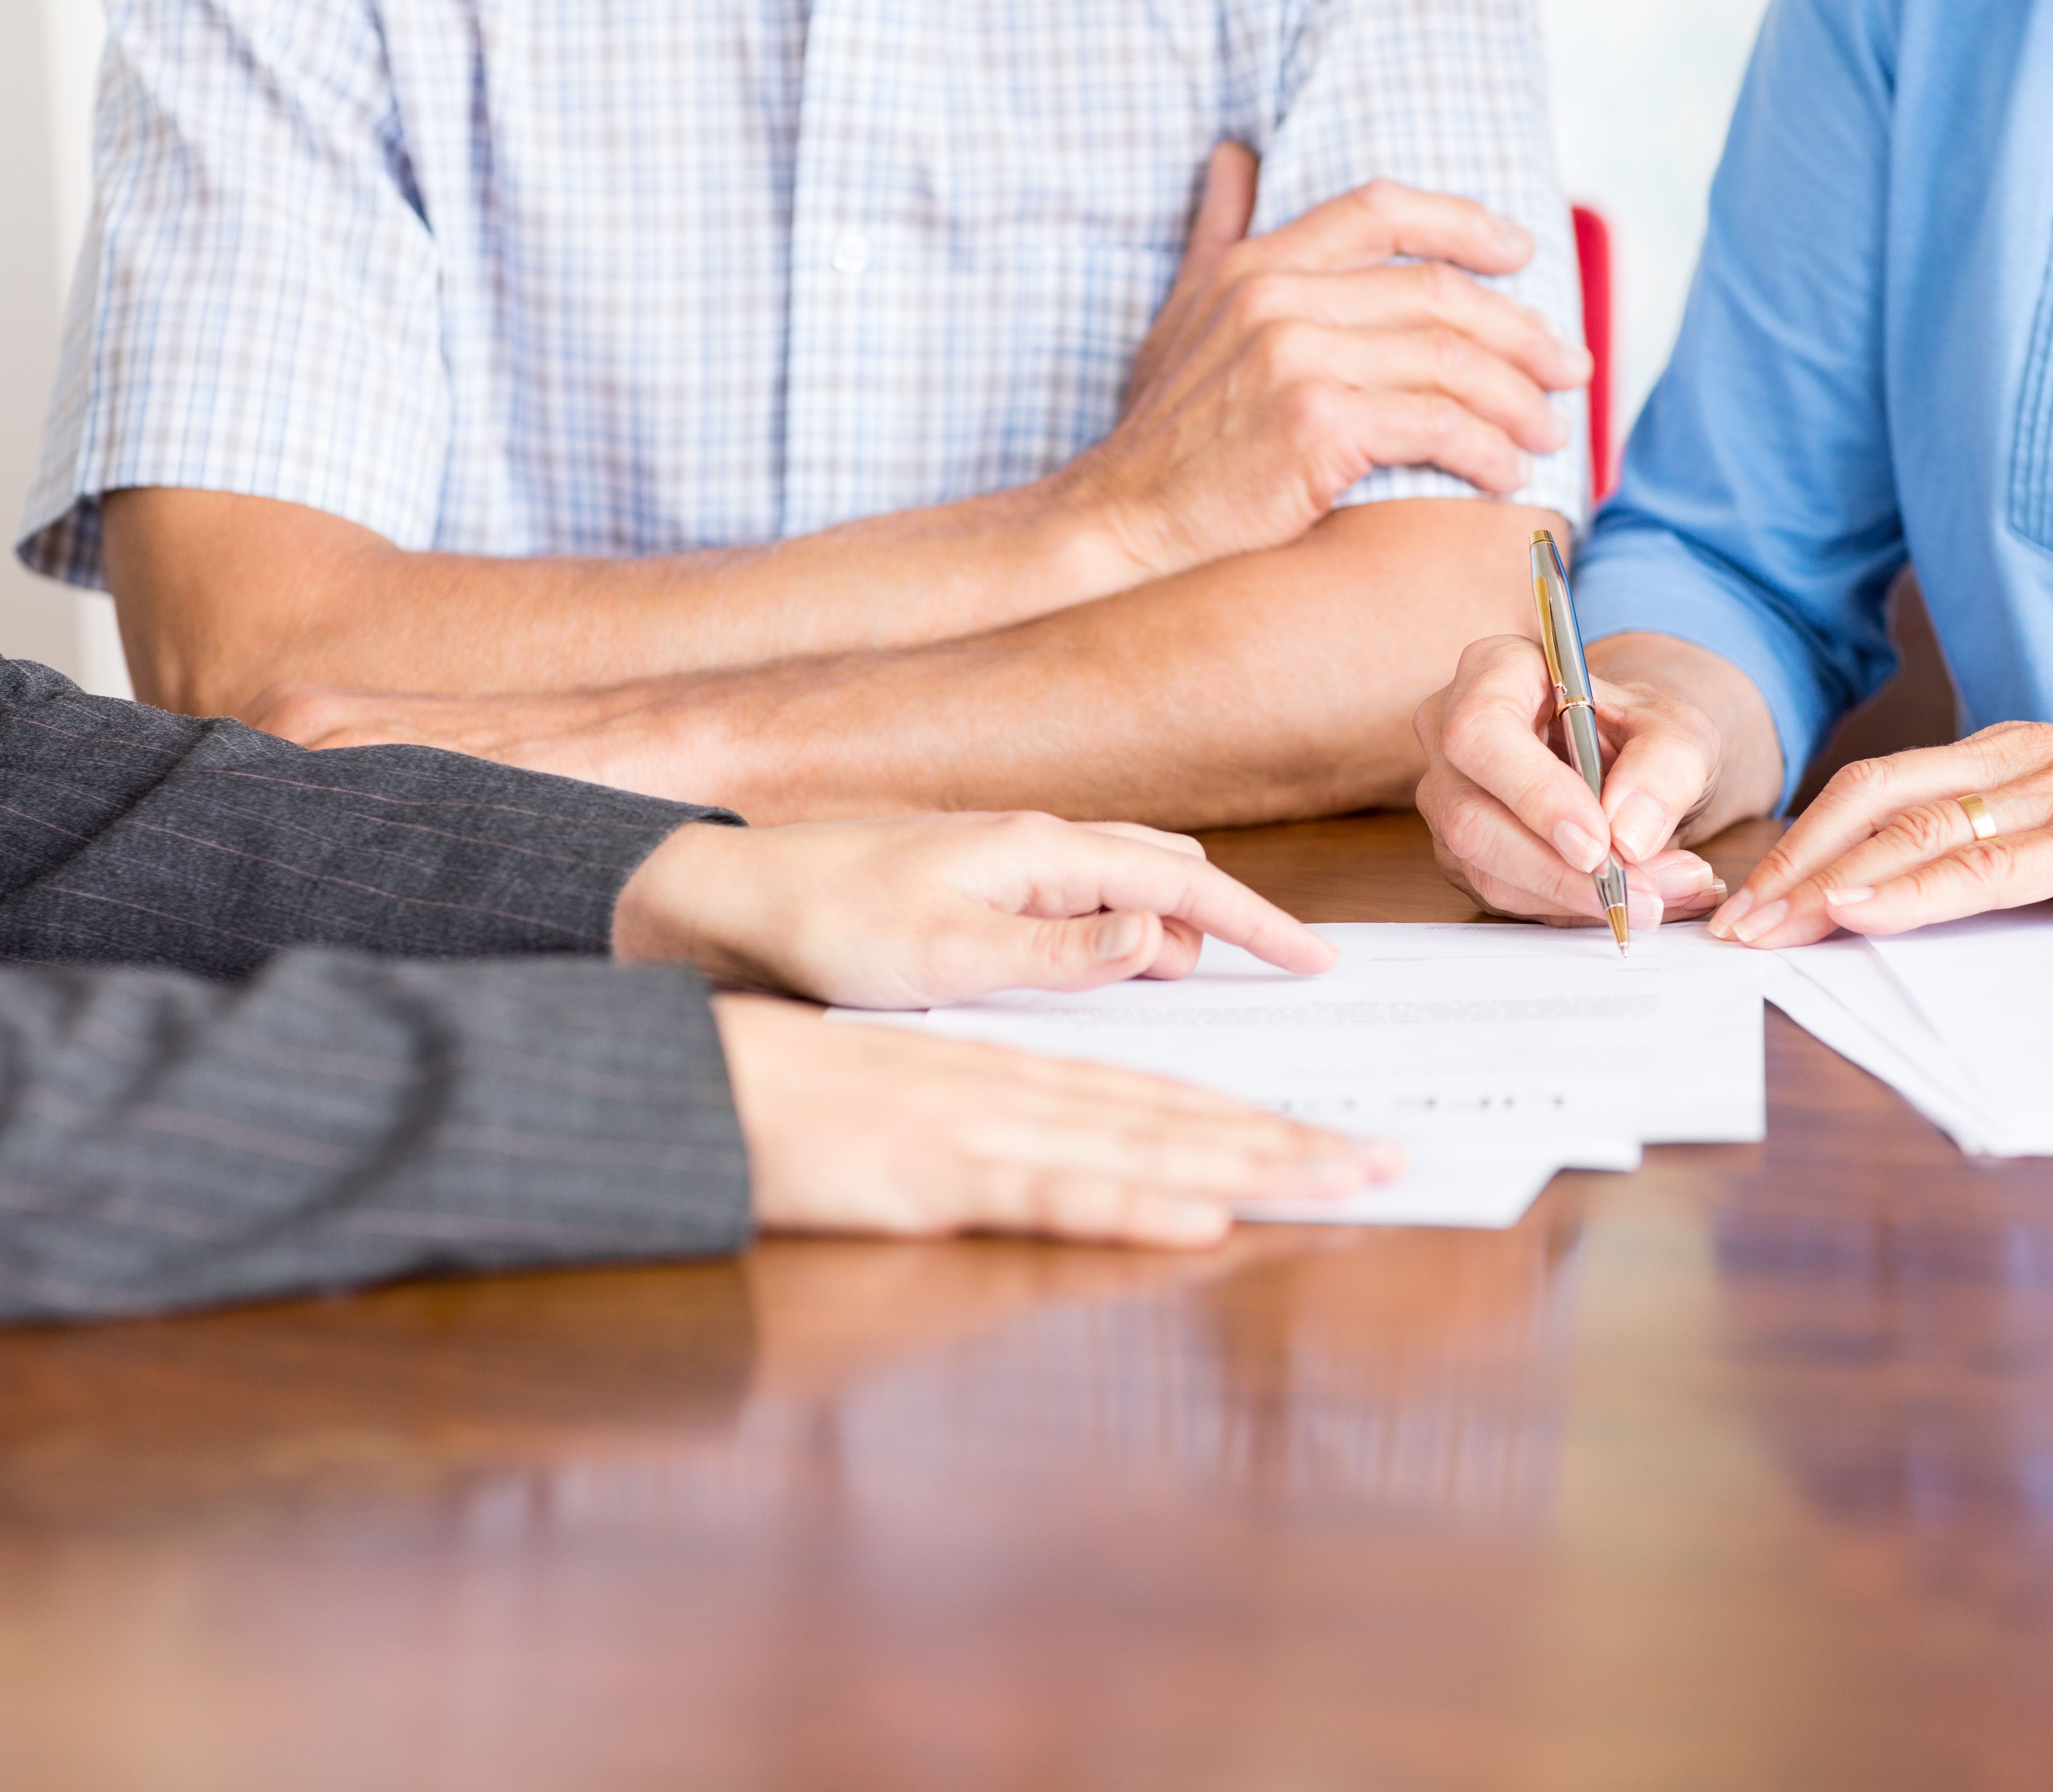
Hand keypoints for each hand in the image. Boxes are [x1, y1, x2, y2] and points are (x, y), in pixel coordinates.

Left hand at [615, 811, 1338, 1006]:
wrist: (728, 896)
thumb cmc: (826, 923)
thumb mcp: (950, 955)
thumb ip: (1063, 953)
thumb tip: (1164, 942)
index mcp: (1040, 850)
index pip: (1183, 881)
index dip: (1258, 922)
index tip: (1315, 960)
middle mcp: (1034, 843)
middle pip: (1167, 872)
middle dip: (1224, 923)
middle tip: (1264, 986)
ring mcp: (1007, 861)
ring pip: (1123, 887)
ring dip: (1164, 934)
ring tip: (1177, 998)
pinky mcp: (979, 884)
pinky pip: (1078, 905)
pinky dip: (1113, 938)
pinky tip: (1099, 978)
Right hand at [714, 995, 1394, 1247]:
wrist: (703, 1077)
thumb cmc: (808, 1098)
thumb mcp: (923, 1104)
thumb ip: (1004, 1123)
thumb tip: (1084, 1150)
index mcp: (1022, 1079)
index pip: (1164, 1099)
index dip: (1257, 1121)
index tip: (1340, 1137)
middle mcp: (1024, 1094)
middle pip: (1179, 1120)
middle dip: (1290, 1141)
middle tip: (1391, 1158)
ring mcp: (986, 1132)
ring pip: (1143, 1150)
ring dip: (1248, 1168)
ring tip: (1341, 1178)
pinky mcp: (937, 1177)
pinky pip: (1052, 1195)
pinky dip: (1131, 1208)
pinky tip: (1199, 1218)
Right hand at [1067, 143, 1589, 581]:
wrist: (1121, 527)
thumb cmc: (1162, 442)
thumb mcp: (1179, 319)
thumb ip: (1216, 238)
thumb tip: (1234, 161)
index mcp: (1256, 266)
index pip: (1382, 210)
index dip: (1464, 224)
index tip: (1520, 253)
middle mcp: (1278, 298)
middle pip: (1439, 293)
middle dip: (1520, 332)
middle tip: (1567, 369)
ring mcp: (1297, 359)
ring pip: (1450, 361)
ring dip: (1516, 399)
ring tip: (1546, 432)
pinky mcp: (1316, 426)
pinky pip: (1436, 425)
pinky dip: (1485, 450)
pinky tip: (1504, 474)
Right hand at [1413, 634, 1732, 928]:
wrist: (1629, 766)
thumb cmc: (1640, 733)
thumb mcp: (1678, 732)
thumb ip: (1666, 767)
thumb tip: (1629, 835)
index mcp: (1494, 671)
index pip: (1480, 731)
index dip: (1533, 793)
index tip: (1597, 843)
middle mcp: (1450, 733)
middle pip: (1471, 816)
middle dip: (1560, 871)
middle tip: (1641, 895)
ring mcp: (1447, 797)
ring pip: (1484, 868)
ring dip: (1573, 898)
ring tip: (1655, 901)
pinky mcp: (1461, 853)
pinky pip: (1503, 895)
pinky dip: (1569, 909)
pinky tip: (1623, 902)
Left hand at [1705, 722, 2052, 946]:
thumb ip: (2016, 848)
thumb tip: (1932, 895)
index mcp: (2015, 753)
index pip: (1880, 789)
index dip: (1803, 838)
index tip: (1748, 892)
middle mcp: (2025, 760)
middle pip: (1872, 798)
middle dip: (1791, 860)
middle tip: (1730, 921)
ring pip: (1917, 831)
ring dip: (1830, 883)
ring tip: (1768, 927)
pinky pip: (1989, 865)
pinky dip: (1915, 890)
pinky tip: (1861, 912)